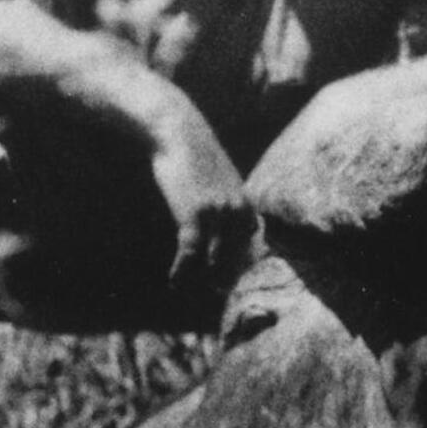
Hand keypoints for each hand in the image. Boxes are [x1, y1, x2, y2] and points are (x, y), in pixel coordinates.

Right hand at [147, 107, 257, 294]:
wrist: (178, 132)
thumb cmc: (197, 156)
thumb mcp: (223, 179)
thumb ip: (231, 203)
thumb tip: (236, 226)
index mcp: (247, 204)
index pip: (252, 245)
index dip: (242, 266)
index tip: (231, 280)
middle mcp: (239, 212)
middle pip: (236, 257)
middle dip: (226, 278)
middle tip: (217, 295)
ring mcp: (219, 215)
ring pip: (216, 260)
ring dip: (203, 278)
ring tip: (191, 288)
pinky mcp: (195, 215)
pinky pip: (191, 253)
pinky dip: (182, 270)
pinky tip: (174, 280)